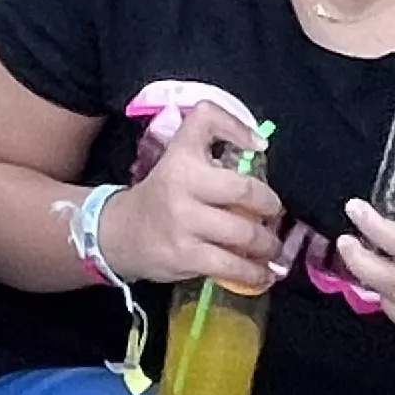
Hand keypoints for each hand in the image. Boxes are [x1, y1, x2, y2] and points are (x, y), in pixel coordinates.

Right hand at [100, 99, 283, 289]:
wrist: (120, 233)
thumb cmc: (162, 195)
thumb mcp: (177, 159)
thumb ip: (211, 145)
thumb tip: (259, 146)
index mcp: (180, 154)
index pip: (207, 120)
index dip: (237, 128)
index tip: (259, 146)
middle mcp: (181, 183)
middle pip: (244, 189)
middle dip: (270, 205)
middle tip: (274, 214)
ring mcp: (184, 221)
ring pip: (244, 233)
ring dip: (267, 244)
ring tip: (271, 246)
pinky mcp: (186, 256)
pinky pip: (232, 267)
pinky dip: (255, 273)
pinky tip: (263, 273)